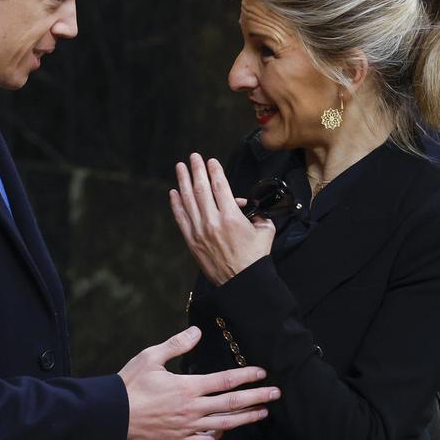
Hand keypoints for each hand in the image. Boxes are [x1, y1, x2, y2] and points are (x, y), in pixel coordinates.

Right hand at [118, 325, 280, 439]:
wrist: (111, 418)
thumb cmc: (129, 386)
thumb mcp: (151, 357)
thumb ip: (177, 344)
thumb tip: (196, 332)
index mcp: (188, 386)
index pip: (226, 380)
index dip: (248, 376)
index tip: (262, 372)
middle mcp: (192, 409)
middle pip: (232, 403)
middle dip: (257, 398)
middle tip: (276, 394)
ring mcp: (187, 427)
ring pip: (224, 424)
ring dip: (246, 418)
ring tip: (261, 413)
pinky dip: (218, 435)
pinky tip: (224, 431)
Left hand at [170, 153, 274, 284]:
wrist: (242, 282)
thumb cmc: (255, 258)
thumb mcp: (266, 231)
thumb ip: (258, 214)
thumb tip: (247, 206)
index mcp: (232, 217)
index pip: (220, 186)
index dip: (214, 170)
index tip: (211, 161)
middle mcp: (213, 222)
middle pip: (201, 188)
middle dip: (196, 170)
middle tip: (193, 157)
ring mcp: (200, 231)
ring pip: (188, 200)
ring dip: (183, 181)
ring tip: (180, 167)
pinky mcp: (192, 241)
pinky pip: (181, 218)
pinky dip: (176, 204)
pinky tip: (173, 193)